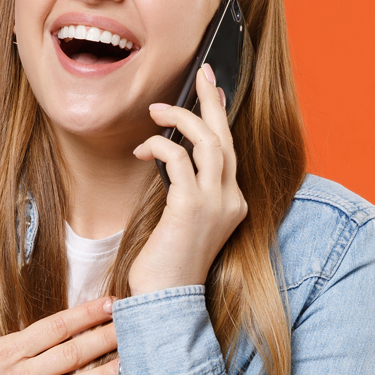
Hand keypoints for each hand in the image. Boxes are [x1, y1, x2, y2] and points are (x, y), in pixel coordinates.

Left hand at [130, 65, 247, 294]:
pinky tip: (142, 150)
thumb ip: (185, 189)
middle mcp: (231, 199)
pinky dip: (160, 146)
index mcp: (232, 202)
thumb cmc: (167, 263)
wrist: (167, 300)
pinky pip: (178, 159)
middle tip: (202, 73)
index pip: (230, 149)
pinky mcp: (192, 206)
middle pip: (226, 137)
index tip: (211, 91)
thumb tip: (170, 155)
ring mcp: (216, 203)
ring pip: (208, 142)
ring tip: (156, 109)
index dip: (219, 117)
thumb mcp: (182, 220)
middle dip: (212, 101)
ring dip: (181, 118)